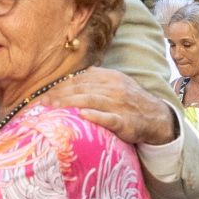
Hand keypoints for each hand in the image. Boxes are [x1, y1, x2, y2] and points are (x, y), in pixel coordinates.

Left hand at [38, 67, 178, 146]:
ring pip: (91, 100)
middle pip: (82, 89)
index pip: (80, 80)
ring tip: (54, 108)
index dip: (60, 86)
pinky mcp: (124, 121)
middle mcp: (114, 88)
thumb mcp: (115, 85)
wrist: (155, 117)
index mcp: (109, 77)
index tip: (43, 94)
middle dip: (60, 95)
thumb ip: (95, 81)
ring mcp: (119, 104)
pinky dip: (95, 116)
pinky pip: (108, 118)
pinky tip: (82, 115)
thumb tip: (72, 78)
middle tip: (42, 103)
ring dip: (71, 103)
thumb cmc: (129, 102)